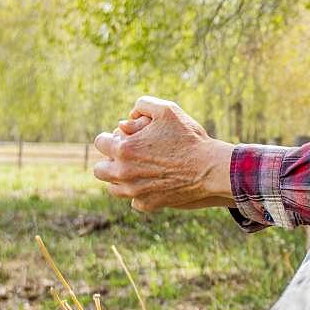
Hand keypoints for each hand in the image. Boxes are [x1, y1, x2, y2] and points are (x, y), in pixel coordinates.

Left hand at [93, 96, 234, 211]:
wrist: (209, 168)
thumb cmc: (188, 137)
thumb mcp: (167, 110)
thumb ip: (143, 105)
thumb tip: (127, 118)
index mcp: (124, 149)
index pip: (100, 142)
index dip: (110, 138)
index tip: (121, 137)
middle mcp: (123, 173)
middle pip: (100, 170)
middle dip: (110, 161)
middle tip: (126, 156)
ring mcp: (134, 192)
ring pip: (113, 189)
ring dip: (121, 179)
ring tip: (137, 170)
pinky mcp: (147, 204)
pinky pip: (133, 200)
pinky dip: (139, 193)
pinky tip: (152, 183)